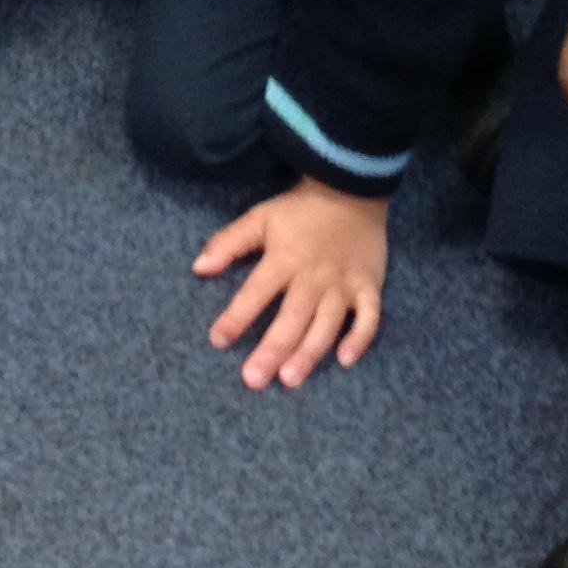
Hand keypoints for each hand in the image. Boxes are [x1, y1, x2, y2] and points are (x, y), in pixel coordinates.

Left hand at [194, 178, 387, 387]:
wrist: (350, 188)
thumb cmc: (300, 209)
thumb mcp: (259, 218)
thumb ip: (229, 243)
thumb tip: (197, 268)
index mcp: (284, 259)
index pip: (255, 292)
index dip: (236, 316)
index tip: (218, 340)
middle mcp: (313, 276)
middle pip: (291, 318)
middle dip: (271, 350)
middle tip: (253, 380)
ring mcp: (344, 283)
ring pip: (326, 324)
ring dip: (309, 352)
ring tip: (290, 379)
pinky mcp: (370, 285)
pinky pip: (369, 317)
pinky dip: (360, 338)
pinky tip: (345, 360)